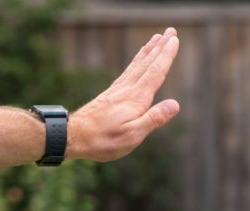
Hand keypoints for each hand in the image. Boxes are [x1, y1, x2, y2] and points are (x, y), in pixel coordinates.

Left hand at [68, 28, 180, 161]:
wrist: (73, 137)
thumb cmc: (103, 140)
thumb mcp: (132, 135)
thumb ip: (153, 119)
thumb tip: (175, 105)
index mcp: (136, 99)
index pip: (155, 73)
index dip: (166, 56)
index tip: (175, 40)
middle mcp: (127, 90)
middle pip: (147, 64)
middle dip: (160, 47)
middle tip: (171, 31)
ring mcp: (117, 91)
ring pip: (137, 65)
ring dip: (148, 51)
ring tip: (156, 38)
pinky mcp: (110, 94)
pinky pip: (128, 72)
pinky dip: (136, 62)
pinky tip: (138, 60)